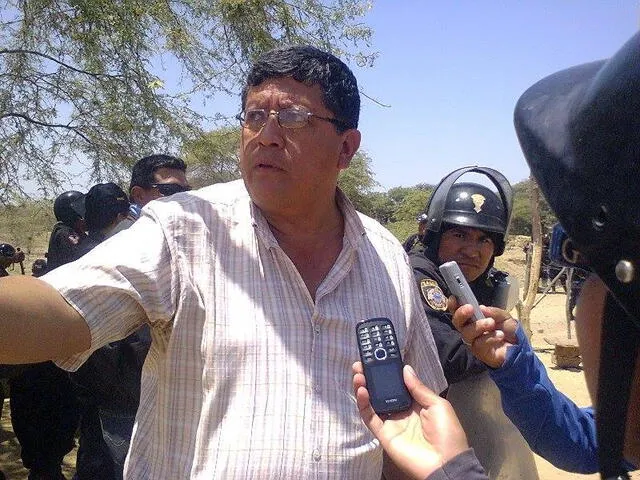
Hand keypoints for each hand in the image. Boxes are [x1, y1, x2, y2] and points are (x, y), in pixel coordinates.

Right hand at [353, 362, 468, 479]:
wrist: (446, 463)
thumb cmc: (447, 434)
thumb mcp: (438, 405)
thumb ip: (419, 388)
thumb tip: (405, 369)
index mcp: (416, 403)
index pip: (398, 384)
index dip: (388, 372)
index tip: (380, 358)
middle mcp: (401, 411)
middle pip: (382, 391)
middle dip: (371, 377)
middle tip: (362, 363)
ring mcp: (391, 423)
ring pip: (372, 402)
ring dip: (364, 387)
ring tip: (358, 373)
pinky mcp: (384, 434)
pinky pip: (370, 418)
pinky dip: (363, 404)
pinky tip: (362, 390)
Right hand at [451, 303, 518, 367]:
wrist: (519, 347)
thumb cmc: (508, 330)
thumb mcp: (504, 316)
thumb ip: (493, 312)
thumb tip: (481, 308)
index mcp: (472, 319)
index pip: (458, 311)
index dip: (453, 305)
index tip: (454, 298)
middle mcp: (469, 330)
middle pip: (457, 322)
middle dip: (461, 314)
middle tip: (471, 308)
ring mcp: (473, 342)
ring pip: (467, 333)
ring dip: (478, 326)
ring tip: (491, 323)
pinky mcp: (479, 352)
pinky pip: (479, 344)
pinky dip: (490, 338)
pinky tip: (500, 335)